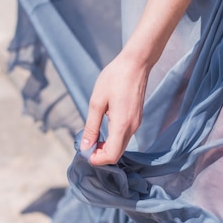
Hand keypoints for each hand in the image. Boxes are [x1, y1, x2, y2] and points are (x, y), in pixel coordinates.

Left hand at [80, 50, 149, 164]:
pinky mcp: (136, 119)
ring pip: (122, 146)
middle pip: (117, 154)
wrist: (136, 64)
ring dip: (107, 147)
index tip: (85, 151)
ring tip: (93, 136)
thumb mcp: (97, 102)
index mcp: (122, 125)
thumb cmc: (115, 78)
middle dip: (101, 155)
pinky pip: (125, 137)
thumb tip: (86, 146)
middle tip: (87, 145)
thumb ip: (91, 126)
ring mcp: (136, 123)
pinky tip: (104, 128)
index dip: (97, 159)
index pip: (112, 155)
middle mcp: (132, 127)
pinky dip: (113, 139)